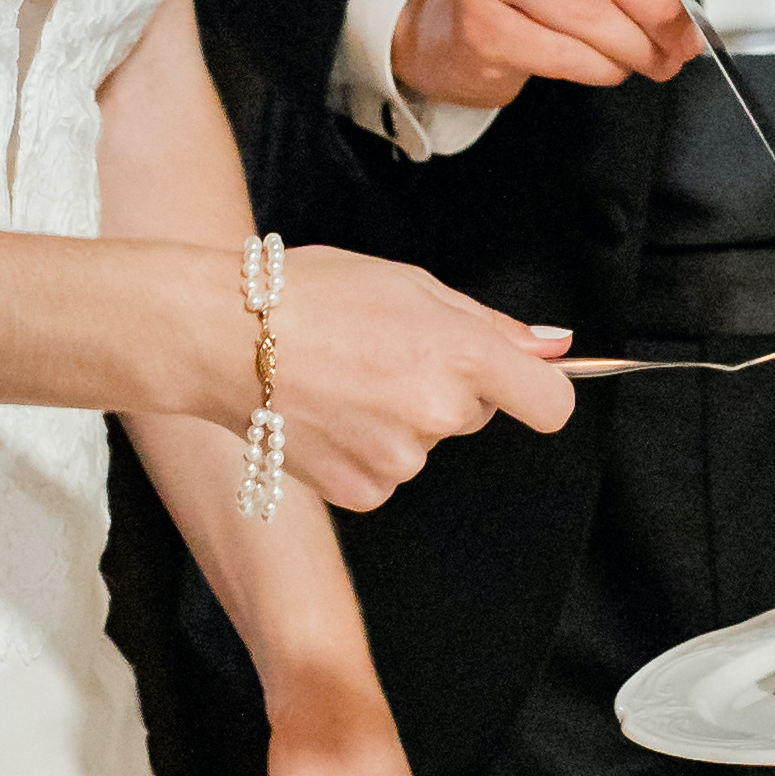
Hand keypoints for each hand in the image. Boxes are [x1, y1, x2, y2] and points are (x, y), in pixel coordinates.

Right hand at [271, 247, 574, 509]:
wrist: (220, 337)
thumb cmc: (311, 294)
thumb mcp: (411, 284)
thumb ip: (490, 323)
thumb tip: (554, 345)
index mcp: (463, 355)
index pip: (551, 403)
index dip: (541, 391)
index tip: (525, 384)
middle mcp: (438, 413)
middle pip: (476, 413)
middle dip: (445, 387)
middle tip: (384, 354)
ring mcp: (400, 459)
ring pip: (425, 442)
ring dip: (399, 418)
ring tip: (343, 379)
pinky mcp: (362, 492)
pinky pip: (386, 472)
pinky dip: (364, 449)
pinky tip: (327, 414)